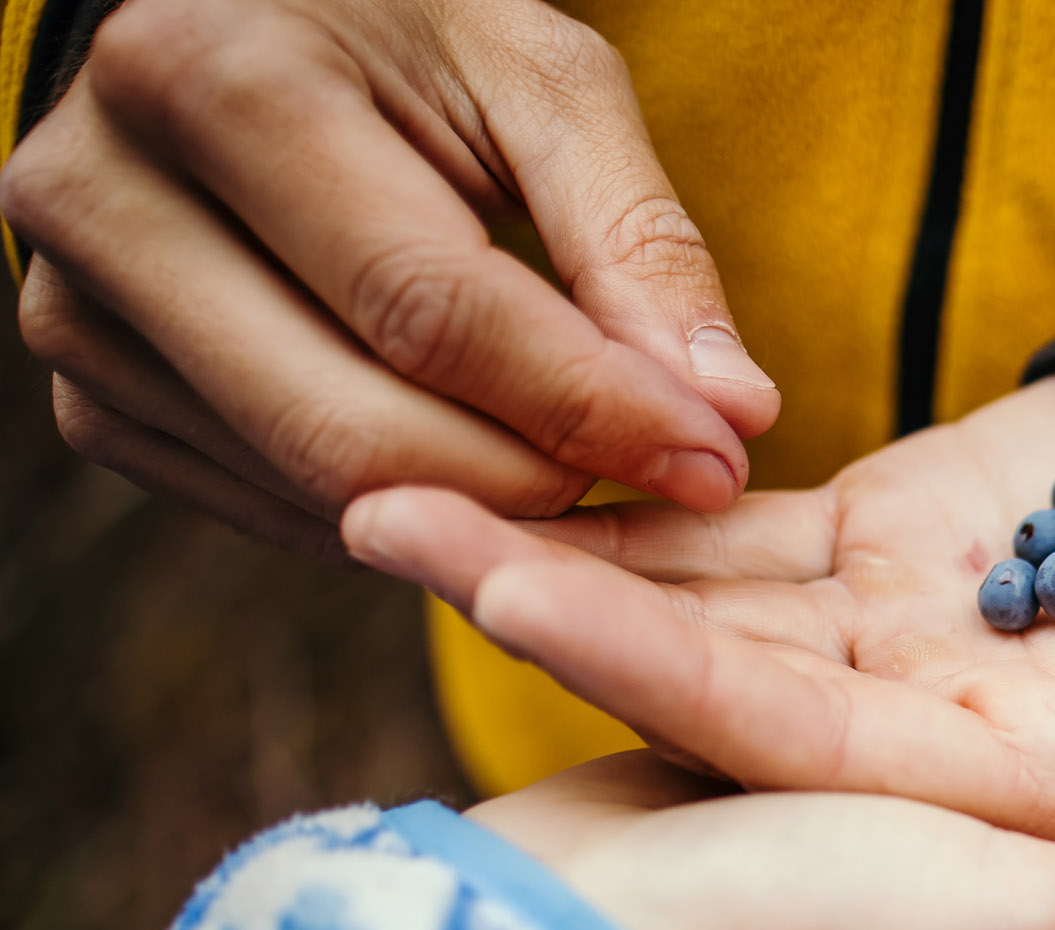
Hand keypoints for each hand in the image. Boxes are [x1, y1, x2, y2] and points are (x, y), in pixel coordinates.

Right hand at [0, 0, 776, 560]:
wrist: (236, 34)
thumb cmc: (406, 36)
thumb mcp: (542, 83)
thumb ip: (640, 240)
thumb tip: (735, 409)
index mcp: (211, 80)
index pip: (425, 310)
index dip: (586, 407)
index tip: (716, 456)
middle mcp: (102, 199)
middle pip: (355, 430)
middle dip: (535, 486)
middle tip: (658, 485)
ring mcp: (76, 312)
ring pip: (314, 490)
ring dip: (479, 514)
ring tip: (583, 468)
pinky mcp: (91, 395)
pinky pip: (271, 510)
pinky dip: (401, 512)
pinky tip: (477, 466)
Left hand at [345, 374, 1054, 929]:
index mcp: (1050, 788)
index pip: (827, 741)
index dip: (676, 672)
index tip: (520, 597)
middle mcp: (955, 740)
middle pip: (721, 677)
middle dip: (553, 599)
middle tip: (372, 508)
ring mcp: (922, 642)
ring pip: (714, 598)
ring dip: (564, 539)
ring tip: (392, 468)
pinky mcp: (911, 546)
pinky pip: (756, 526)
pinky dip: (647, 486)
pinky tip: (525, 431)